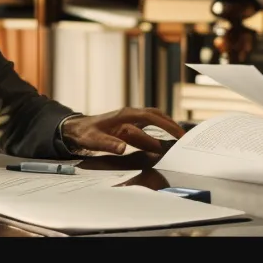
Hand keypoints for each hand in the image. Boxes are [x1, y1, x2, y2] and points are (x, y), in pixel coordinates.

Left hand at [60, 107, 186, 154]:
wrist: (77, 129)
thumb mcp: (94, 141)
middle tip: (184, 136)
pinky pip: (148, 125)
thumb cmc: (86, 134)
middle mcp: (130, 114)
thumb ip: (108, 144)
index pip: (151, 118)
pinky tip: (164, 139)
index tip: (177, 135)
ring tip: (179, 137)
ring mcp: (130, 119)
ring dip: (166, 125)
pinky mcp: (129, 124)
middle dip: (171, 124)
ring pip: (154, 118)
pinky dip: (158, 129)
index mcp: (124, 116)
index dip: (165, 125)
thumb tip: (122, 148)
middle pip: (156, 115)